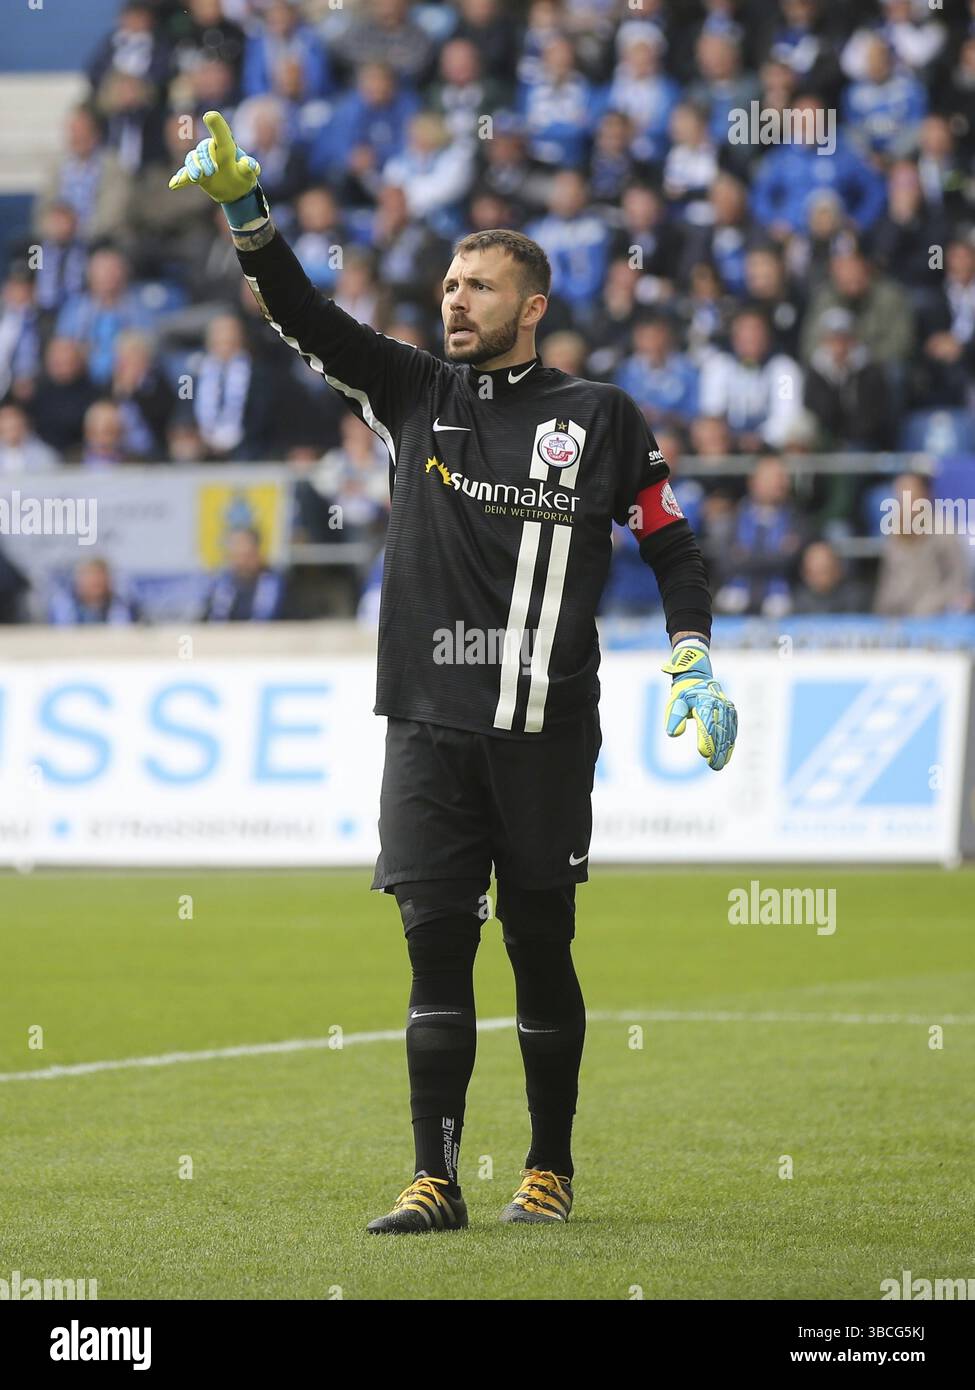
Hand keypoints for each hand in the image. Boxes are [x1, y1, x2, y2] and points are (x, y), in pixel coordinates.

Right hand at [168, 110, 260, 203]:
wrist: (235, 191)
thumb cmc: (243, 177)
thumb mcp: (249, 174)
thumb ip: (250, 167)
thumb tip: (248, 163)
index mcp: (225, 146)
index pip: (221, 133)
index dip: (215, 124)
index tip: (209, 116)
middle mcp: (211, 150)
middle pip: (203, 148)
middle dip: (206, 159)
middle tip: (213, 172)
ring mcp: (202, 162)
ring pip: (192, 159)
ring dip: (193, 168)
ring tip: (197, 178)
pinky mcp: (196, 174)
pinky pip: (185, 174)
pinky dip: (180, 179)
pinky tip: (174, 184)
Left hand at [661, 640, 736, 770]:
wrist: (698, 678)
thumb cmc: (683, 693)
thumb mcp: (674, 702)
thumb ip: (673, 717)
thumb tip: (674, 734)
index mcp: (704, 701)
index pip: (707, 722)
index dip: (706, 739)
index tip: (704, 754)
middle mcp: (719, 705)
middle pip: (720, 730)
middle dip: (717, 750)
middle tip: (713, 766)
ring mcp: (727, 708)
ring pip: (728, 731)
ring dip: (725, 749)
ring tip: (719, 764)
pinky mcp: (731, 712)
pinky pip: (732, 729)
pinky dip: (730, 742)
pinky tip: (727, 755)